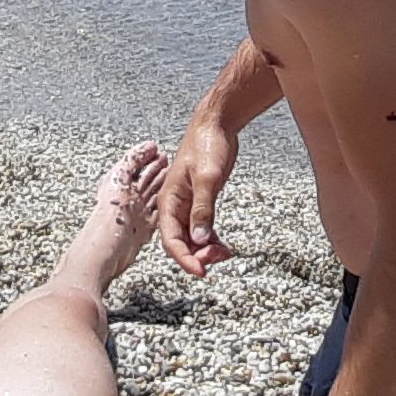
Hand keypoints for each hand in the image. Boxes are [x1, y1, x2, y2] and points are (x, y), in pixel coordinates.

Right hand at [159, 114, 238, 277]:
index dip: (184, 258)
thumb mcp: (208, 178)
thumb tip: (199, 239)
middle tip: (221, 257)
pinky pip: (201, 228)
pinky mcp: (200, 201)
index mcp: (169, 200)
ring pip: (191, 237)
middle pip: (180, 242)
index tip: (201, 271)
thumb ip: (203, 209)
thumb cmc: (208, 145)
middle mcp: (175, 205)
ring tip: (226, 253)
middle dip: (198, 254)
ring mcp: (187, 204)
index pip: (171, 239)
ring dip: (206, 249)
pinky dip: (211, 239)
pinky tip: (224, 246)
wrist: (216, 124)